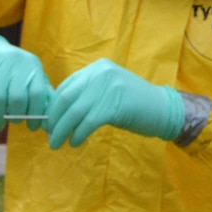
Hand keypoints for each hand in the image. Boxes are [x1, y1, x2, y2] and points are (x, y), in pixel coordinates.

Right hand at [0, 32, 53, 130]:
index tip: (32, 127)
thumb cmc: (13, 70)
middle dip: (17, 116)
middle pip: (18, 98)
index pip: (38, 93)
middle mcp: (16, 63)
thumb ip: (42, 94)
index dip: (36, 114)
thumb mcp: (30, 75)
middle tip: (14, 123)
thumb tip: (49, 122)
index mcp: (32, 66)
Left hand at [43, 58, 185, 148]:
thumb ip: (87, 95)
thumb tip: (58, 114)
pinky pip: (89, 122)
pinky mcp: (115, 104)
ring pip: (75, 111)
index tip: (48, 123)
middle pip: (67, 98)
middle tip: (49, 136)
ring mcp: (108, 87)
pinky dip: (78, 134)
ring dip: (62, 130)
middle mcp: (101, 72)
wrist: (163, 109)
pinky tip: (75, 142)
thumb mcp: (107, 92)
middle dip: (54, 119)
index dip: (53, 106)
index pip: (65, 86)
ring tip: (57, 143)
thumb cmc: (133, 105)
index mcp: (97, 68)